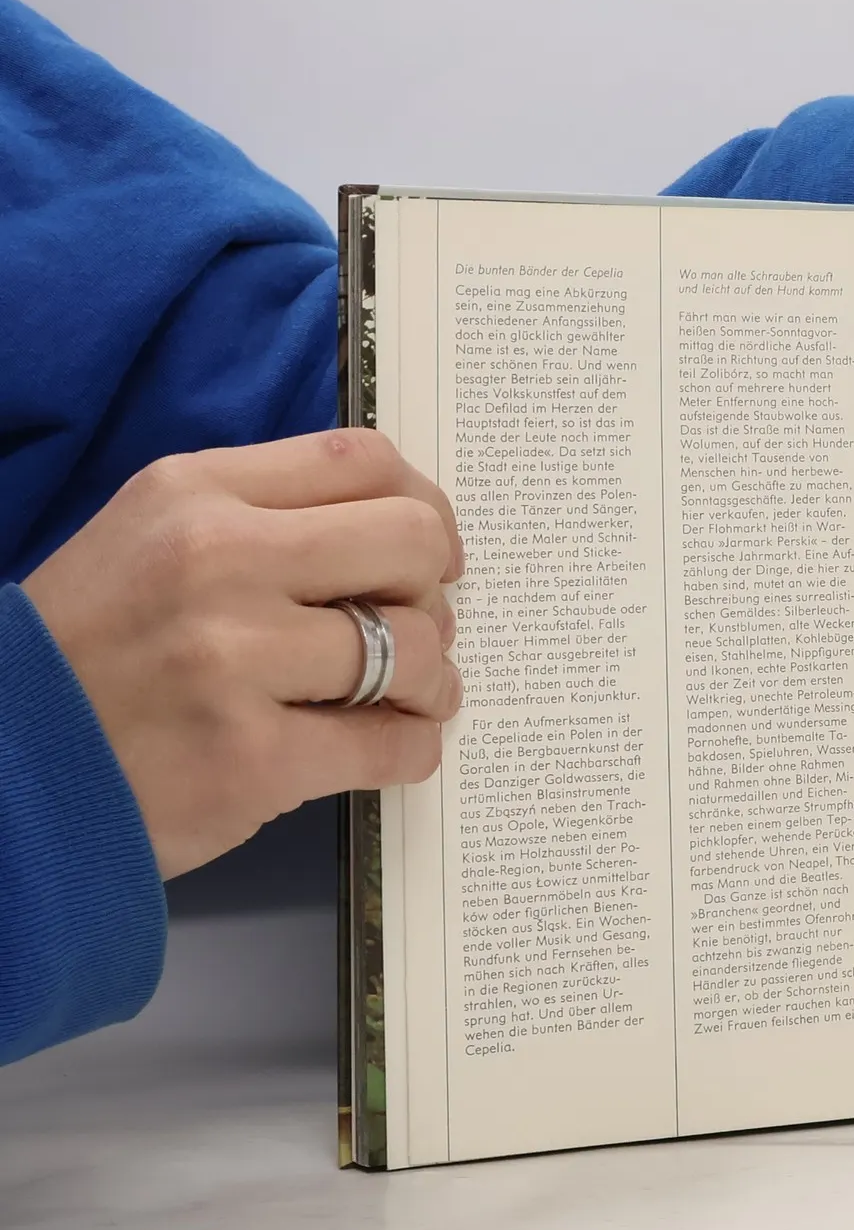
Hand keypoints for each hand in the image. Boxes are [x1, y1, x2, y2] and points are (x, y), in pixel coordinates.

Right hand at [23, 428, 463, 877]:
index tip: (429, 553)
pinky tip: (390, 745)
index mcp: (196, 494)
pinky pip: (393, 745)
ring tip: (407, 697)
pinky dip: (412, 748)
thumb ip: (262, 522)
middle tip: (417, 629)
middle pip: (411, 542)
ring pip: (414, 647)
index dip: (422, 508)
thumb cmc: (89, 656)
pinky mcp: (251, 759)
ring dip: (431, 680)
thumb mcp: (150, 542)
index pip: (363, 461)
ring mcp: (233, 661)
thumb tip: (400, 535)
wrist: (2, 768)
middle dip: (434, 592)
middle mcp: (217, 562)